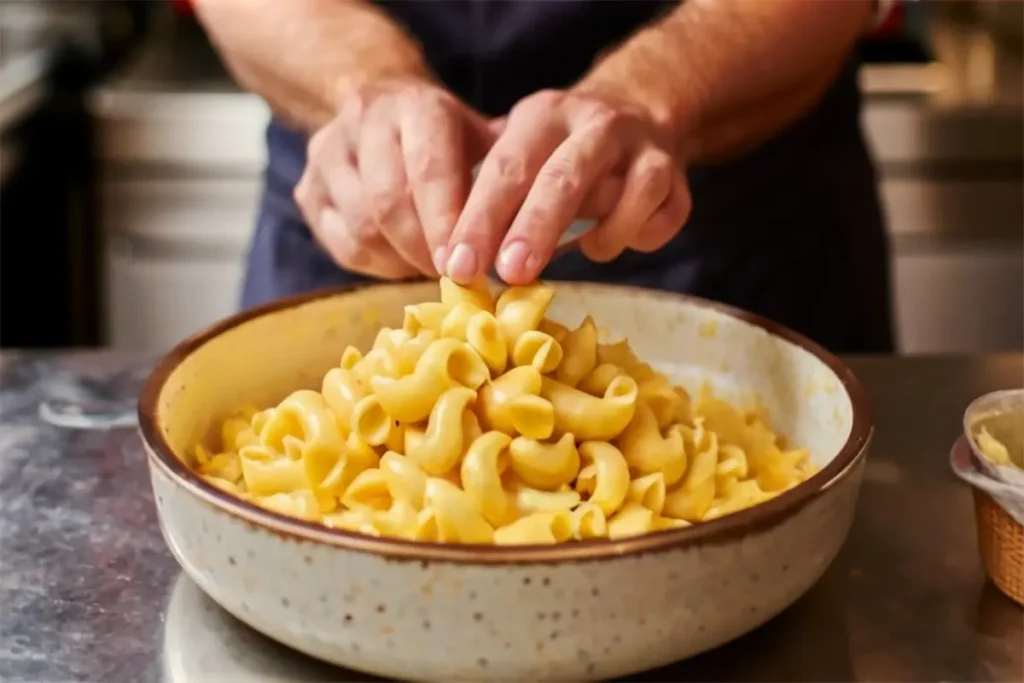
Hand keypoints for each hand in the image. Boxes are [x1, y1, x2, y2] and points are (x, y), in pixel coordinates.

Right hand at [295, 79, 494, 278]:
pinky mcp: (307, 188)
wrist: (386, 109)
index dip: (445, 223)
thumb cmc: (450, 138)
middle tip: (452, 277)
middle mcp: (364, 120)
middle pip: (388, 202)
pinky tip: (401, 263)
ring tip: (430, 268)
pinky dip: (376, 265)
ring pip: (362, 226)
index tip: (466, 265)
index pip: (428, 169)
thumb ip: (502, 185)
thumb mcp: (485, 141)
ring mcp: (327, 152)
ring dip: (401, 261)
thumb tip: (524, 244)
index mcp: (416, 105)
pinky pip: (341, 244)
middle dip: (423, 250)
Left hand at [442, 89, 691, 284]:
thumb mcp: (520, 155)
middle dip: (535, 229)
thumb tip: (454, 265)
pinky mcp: (676, 176)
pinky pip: (662, 216)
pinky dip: (640, 236)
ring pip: (628, 193)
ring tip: (589, 252)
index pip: (504, 168)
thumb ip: (492, 200)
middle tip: (511, 274)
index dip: (480, 219)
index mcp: (542, 116)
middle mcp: (593, 124)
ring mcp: (641, 147)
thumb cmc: (557, 154)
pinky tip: (620, 237)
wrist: (637, 112)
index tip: (459, 266)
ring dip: (605, 235)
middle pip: (563, 177)